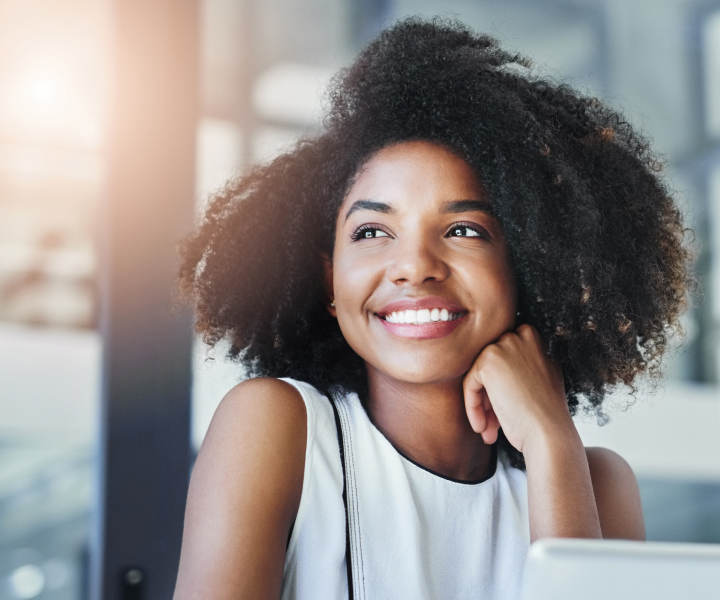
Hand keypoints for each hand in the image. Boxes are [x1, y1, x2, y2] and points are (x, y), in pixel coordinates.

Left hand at [462, 324, 571, 452]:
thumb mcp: (542, 377)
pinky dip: (473, 407)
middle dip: (490, 397)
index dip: (502, 387)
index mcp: (532, 337)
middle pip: (490, 367)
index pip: (503, 359)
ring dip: (482, 406)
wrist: (549, 433)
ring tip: (488, 430)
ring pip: (479, 377)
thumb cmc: (546, 414)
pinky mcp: (488, 362)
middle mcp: (518, 336)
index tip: (504, 408)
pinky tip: (483, 427)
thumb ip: (524, 364)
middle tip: (493, 423)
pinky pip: (470, 385)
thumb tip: (501, 367)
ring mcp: (503, 346)